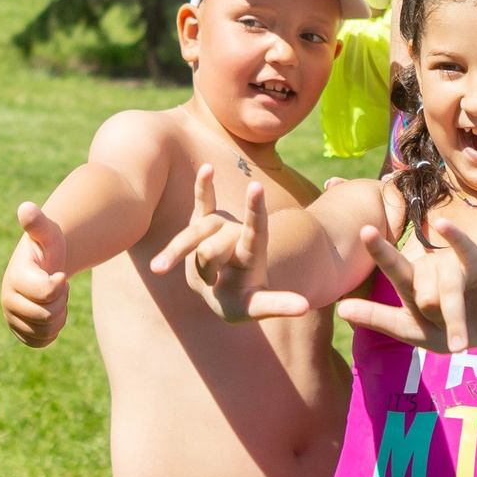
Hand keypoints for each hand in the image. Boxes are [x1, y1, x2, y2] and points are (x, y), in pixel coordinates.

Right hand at [1, 202, 69, 346]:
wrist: (44, 266)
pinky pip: (42, 342)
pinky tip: (51, 312)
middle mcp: (8, 299)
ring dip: (58, 316)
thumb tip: (26, 208)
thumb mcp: (47, 232)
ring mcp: (11, 318)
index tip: (61, 274)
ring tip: (54, 299)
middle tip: (58, 286)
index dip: (60, 286)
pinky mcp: (19, 332)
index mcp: (15, 276)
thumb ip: (37, 223)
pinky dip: (53, 331)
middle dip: (60, 302)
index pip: (47, 293)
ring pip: (46, 331)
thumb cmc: (47, 246)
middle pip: (47, 316)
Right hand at [148, 165, 312, 321]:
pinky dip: (204, 186)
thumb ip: (275, 305)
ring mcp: (221, 226)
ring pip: (195, 235)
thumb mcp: (254, 308)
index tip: (256, 187)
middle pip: (211, 248)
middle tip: (212, 283)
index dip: (254, 210)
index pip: (255, 230)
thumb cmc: (239, 301)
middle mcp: (238, 234)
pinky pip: (203, 201)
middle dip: (204, 270)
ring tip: (171, 272)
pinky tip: (207, 168)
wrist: (220, 291)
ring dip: (179, 257)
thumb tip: (305, 307)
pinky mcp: (204, 222)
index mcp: (252, 254)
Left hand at [333, 216, 476, 352]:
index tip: (365, 230)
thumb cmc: (448, 328)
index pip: (391, 267)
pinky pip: (464, 250)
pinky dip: (455, 238)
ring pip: (446, 293)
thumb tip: (340, 308)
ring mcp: (452, 265)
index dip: (378, 252)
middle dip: (436, 319)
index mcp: (409, 282)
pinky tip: (442, 224)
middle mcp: (427, 269)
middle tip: (445, 333)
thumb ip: (382, 320)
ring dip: (456, 322)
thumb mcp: (415, 331)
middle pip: (422, 294)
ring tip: (460, 338)